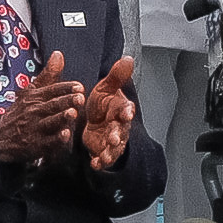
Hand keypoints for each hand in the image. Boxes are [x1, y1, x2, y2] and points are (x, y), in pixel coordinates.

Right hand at [0, 49, 86, 164]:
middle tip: (79, 97)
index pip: (52, 89)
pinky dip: (56, 139)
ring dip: (62, 117)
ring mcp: (35, 128)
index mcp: (36, 97)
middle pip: (53, 104)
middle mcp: (35, 111)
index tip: (79, 86)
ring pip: (51, 121)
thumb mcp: (31, 91)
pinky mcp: (36, 144)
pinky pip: (48, 141)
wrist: (0, 137)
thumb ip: (48, 75)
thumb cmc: (20, 113)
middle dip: (66, 100)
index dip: (66, 87)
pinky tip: (65, 135)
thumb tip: (58, 55)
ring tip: (72, 113)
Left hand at [78, 55, 138, 171]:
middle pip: (122, 131)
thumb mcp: (106, 87)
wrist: (95, 118)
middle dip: (118, 135)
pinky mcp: (102, 150)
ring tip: (104, 156)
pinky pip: (103, 158)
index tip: (126, 113)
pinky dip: (100, 162)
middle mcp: (119, 125)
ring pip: (114, 147)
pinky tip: (95, 163)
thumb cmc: (103, 103)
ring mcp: (112, 140)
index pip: (127, 109)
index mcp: (121, 109)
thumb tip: (128, 58)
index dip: (127, 111)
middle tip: (114, 138)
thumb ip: (116, 76)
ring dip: (110, 152)